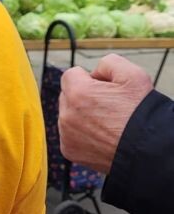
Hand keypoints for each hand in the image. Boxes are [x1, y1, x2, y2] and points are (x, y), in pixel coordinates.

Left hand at [59, 54, 152, 173]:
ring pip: (68, 115)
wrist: (147, 150)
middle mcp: (66, 115)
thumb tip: (94, 72)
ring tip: (106, 123)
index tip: (105, 89)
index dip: (90, 78)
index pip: (70, 74)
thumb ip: (108, 62)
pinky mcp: (69, 150)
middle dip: (83, 96)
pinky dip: (81, 134)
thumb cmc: (140, 113)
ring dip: (81, 115)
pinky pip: (70, 134)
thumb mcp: (132, 74)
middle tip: (108, 106)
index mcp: (78, 93)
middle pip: (67, 95)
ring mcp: (66, 135)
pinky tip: (101, 136)